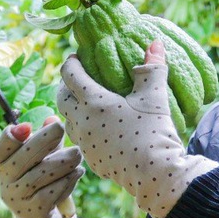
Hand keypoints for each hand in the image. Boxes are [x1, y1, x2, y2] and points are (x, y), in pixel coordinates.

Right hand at [0, 118, 89, 217]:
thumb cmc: (43, 183)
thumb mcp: (42, 161)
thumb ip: (46, 141)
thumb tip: (52, 119)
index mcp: (4, 166)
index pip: (0, 149)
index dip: (10, 137)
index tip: (27, 126)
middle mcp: (5, 183)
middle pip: (23, 157)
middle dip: (44, 140)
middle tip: (61, 128)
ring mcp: (18, 199)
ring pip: (41, 174)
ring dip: (62, 161)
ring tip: (77, 154)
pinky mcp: (34, 213)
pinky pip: (52, 192)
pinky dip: (68, 180)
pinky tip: (77, 173)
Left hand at [56, 42, 216, 217]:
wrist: (157, 174)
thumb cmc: (154, 131)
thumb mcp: (155, 96)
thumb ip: (152, 67)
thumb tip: (155, 42)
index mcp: (93, 102)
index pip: (70, 75)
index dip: (71, 63)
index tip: (76, 57)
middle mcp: (82, 122)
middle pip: (61, 98)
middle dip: (66, 86)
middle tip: (77, 79)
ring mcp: (84, 143)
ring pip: (67, 120)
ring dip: (73, 109)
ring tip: (86, 103)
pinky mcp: (91, 159)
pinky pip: (80, 140)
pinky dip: (83, 129)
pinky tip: (99, 128)